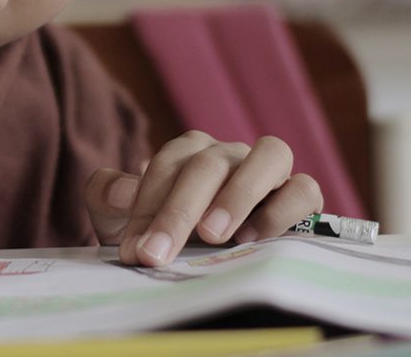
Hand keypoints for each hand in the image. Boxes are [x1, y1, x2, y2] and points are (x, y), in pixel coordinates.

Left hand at [84, 131, 321, 265]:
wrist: (193, 260)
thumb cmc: (161, 234)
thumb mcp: (121, 218)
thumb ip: (106, 194)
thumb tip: (123, 189)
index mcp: (190, 151)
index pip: (170, 164)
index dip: (148, 206)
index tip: (134, 250)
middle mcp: (230, 154)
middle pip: (209, 163)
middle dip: (179, 210)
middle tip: (156, 253)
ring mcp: (268, 172)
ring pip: (270, 154)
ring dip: (240, 192)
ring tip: (212, 235)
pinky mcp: (300, 196)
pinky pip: (304, 188)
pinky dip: (282, 208)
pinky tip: (252, 238)